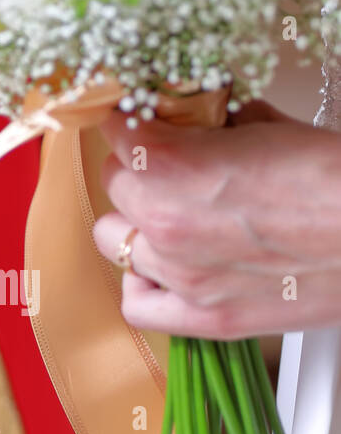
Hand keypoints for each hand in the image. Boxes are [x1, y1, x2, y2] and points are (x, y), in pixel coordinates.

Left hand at [92, 104, 340, 337]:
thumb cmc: (339, 180)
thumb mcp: (269, 126)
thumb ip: (216, 122)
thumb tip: (203, 116)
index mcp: (170, 165)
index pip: (114, 131)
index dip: (133, 122)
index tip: (145, 123)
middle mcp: (163, 221)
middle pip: (114, 183)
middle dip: (140, 169)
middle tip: (173, 167)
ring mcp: (181, 274)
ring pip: (114, 239)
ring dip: (137, 222)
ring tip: (171, 215)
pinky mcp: (207, 317)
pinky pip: (138, 305)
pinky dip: (143, 285)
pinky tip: (166, 268)